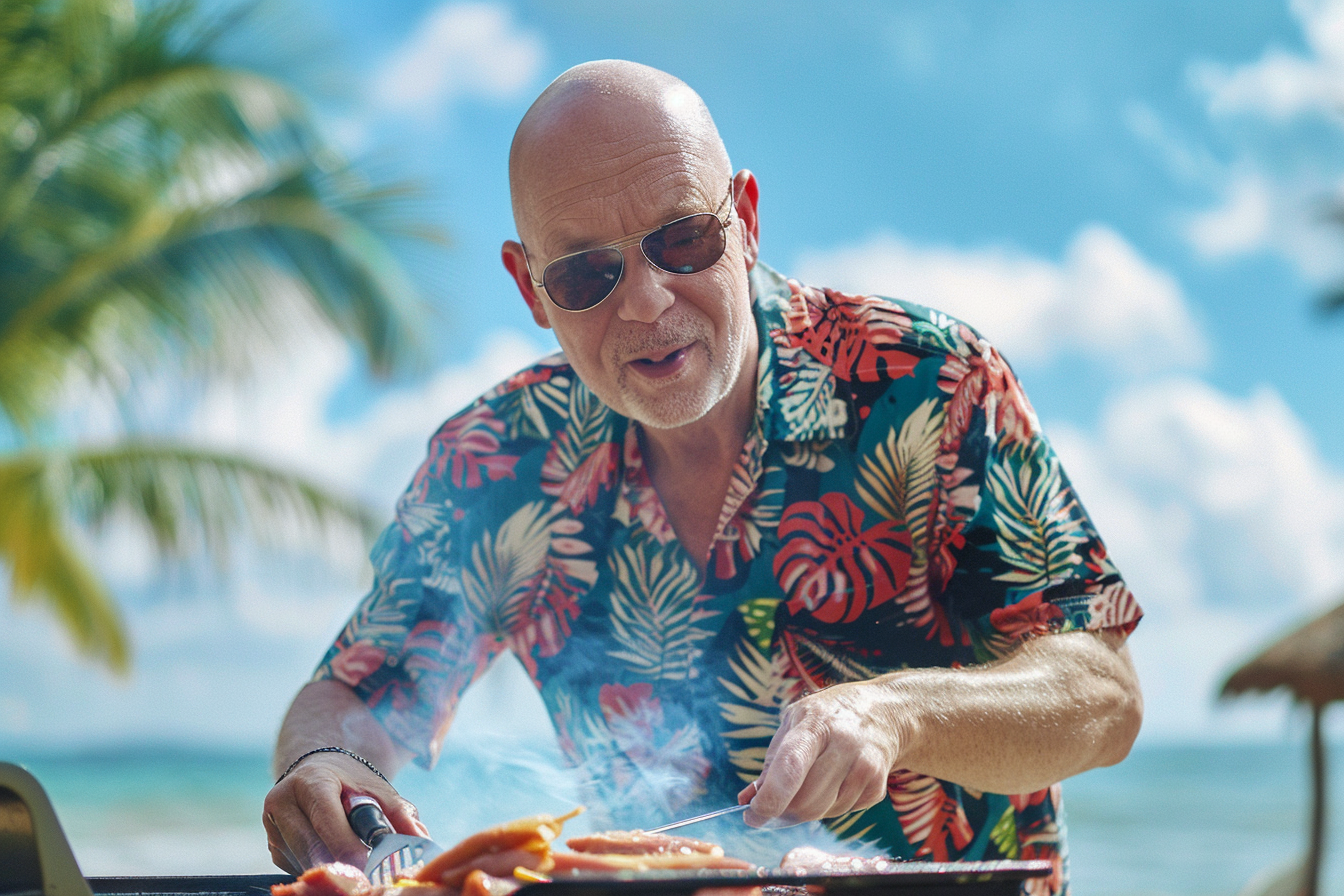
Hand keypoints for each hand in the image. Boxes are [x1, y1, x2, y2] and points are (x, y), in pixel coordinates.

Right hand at [262, 753, 427, 873]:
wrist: (316, 772)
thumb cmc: (351, 782)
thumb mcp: (377, 789)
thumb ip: (400, 814)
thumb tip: (422, 840)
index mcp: (310, 782)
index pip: (327, 821)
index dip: (349, 848)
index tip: (371, 867)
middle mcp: (283, 803)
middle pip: (312, 847)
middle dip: (341, 866)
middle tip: (368, 879)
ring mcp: (273, 827)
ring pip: (304, 861)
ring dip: (331, 869)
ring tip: (359, 870)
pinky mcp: (273, 847)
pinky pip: (298, 867)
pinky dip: (321, 869)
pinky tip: (337, 863)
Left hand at [740, 679, 905, 826]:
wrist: (884, 713)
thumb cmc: (827, 717)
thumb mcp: (794, 723)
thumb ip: (772, 762)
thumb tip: (746, 800)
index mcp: (816, 723)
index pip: (790, 767)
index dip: (769, 799)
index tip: (752, 817)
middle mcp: (844, 744)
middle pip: (805, 801)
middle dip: (784, 810)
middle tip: (775, 804)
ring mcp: (865, 767)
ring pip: (822, 812)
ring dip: (806, 810)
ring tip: (810, 783)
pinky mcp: (877, 787)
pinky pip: (842, 813)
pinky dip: (829, 807)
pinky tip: (834, 782)